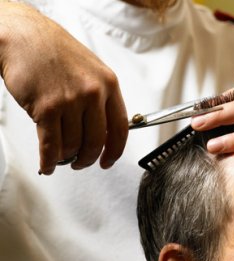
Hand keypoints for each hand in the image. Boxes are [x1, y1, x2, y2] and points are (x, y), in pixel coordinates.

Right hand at [0, 3, 127, 173]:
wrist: (25, 35)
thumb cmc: (57, 51)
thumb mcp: (92, 70)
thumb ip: (101, 98)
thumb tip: (104, 130)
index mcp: (108, 84)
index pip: (120, 127)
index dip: (115, 150)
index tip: (109, 161)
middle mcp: (92, 93)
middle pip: (96, 142)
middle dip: (88, 159)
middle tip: (81, 162)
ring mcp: (70, 101)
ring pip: (72, 145)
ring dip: (66, 157)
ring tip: (62, 157)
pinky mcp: (46, 108)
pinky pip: (51, 145)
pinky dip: (49, 160)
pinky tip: (48, 165)